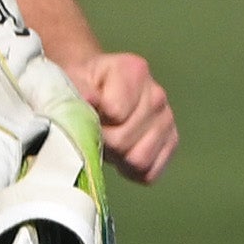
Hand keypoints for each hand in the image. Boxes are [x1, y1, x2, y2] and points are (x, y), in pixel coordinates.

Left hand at [67, 50, 177, 182]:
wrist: (97, 91)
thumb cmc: (83, 86)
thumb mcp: (71, 79)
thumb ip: (77, 88)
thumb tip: (89, 99)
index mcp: (134, 71)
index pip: (115, 113)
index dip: (94, 120)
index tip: (88, 113)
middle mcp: (157, 94)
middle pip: (124, 141)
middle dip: (104, 142)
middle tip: (95, 132)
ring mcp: (167, 119)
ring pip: (140, 160)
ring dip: (118, 158)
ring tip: (108, 142)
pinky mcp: (171, 141)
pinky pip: (150, 172)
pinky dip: (132, 171)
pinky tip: (122, 154)